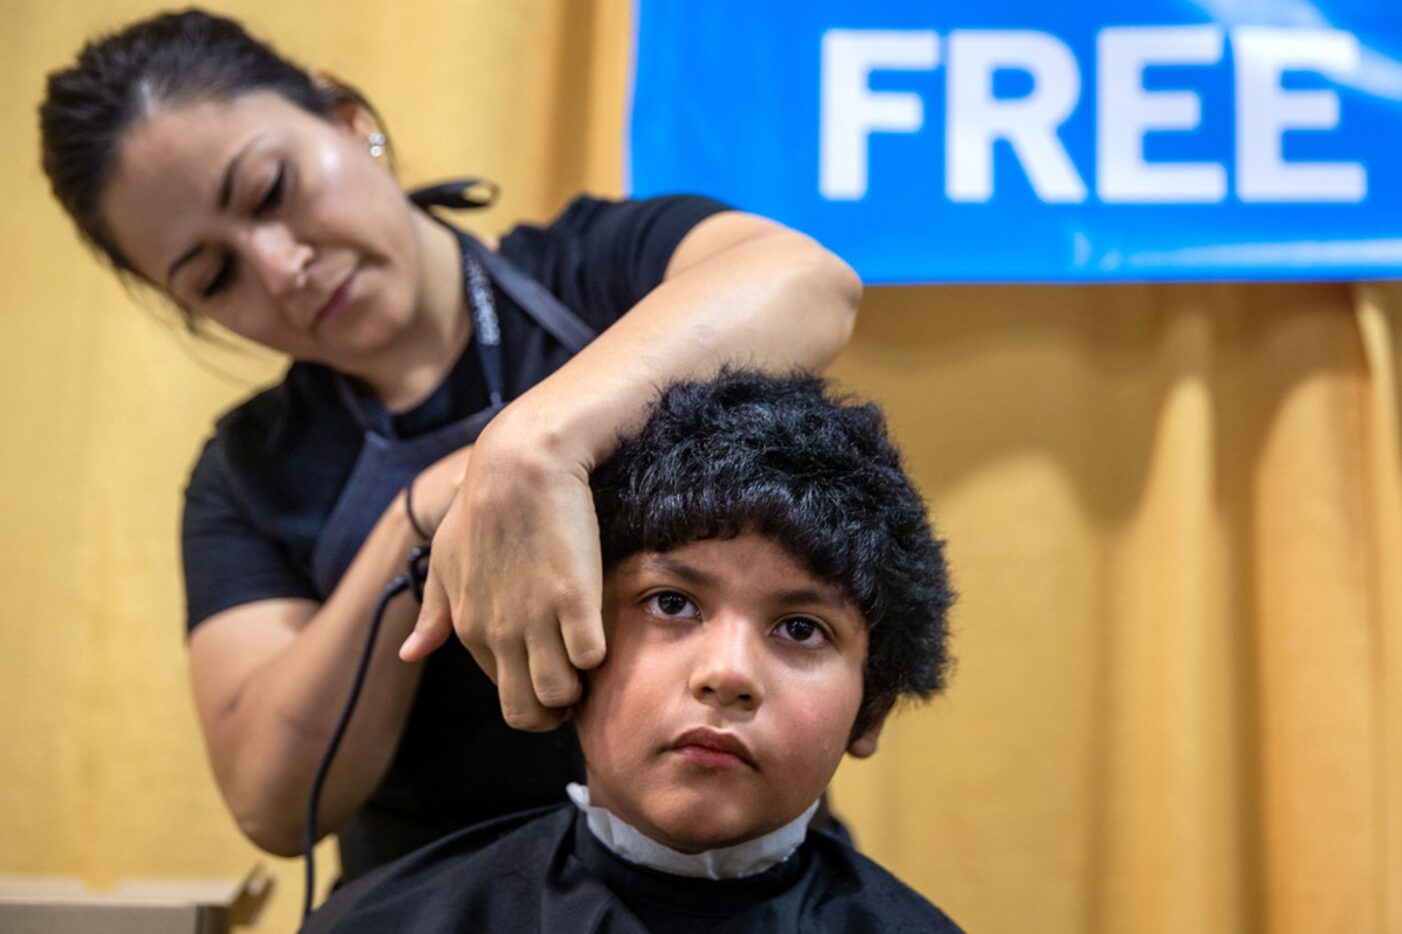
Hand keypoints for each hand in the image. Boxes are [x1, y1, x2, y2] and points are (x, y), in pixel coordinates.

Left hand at [399, 421, 606, 729]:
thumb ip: (433, 611)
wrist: (521, 461)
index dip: (531, 692)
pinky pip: (591, 657)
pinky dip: (600, 652)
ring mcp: (536, 618)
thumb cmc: (483, 504)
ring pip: (561, 694)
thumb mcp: (446, 557)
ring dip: (580, 684)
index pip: (504, 696)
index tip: (548, 670)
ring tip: (586, 653)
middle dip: (554, 711)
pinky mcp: (574, 599)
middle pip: (528, 714)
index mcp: (468, 627)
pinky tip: (600, 626)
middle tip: (574, 680)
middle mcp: (497, 632)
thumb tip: (411, 654)